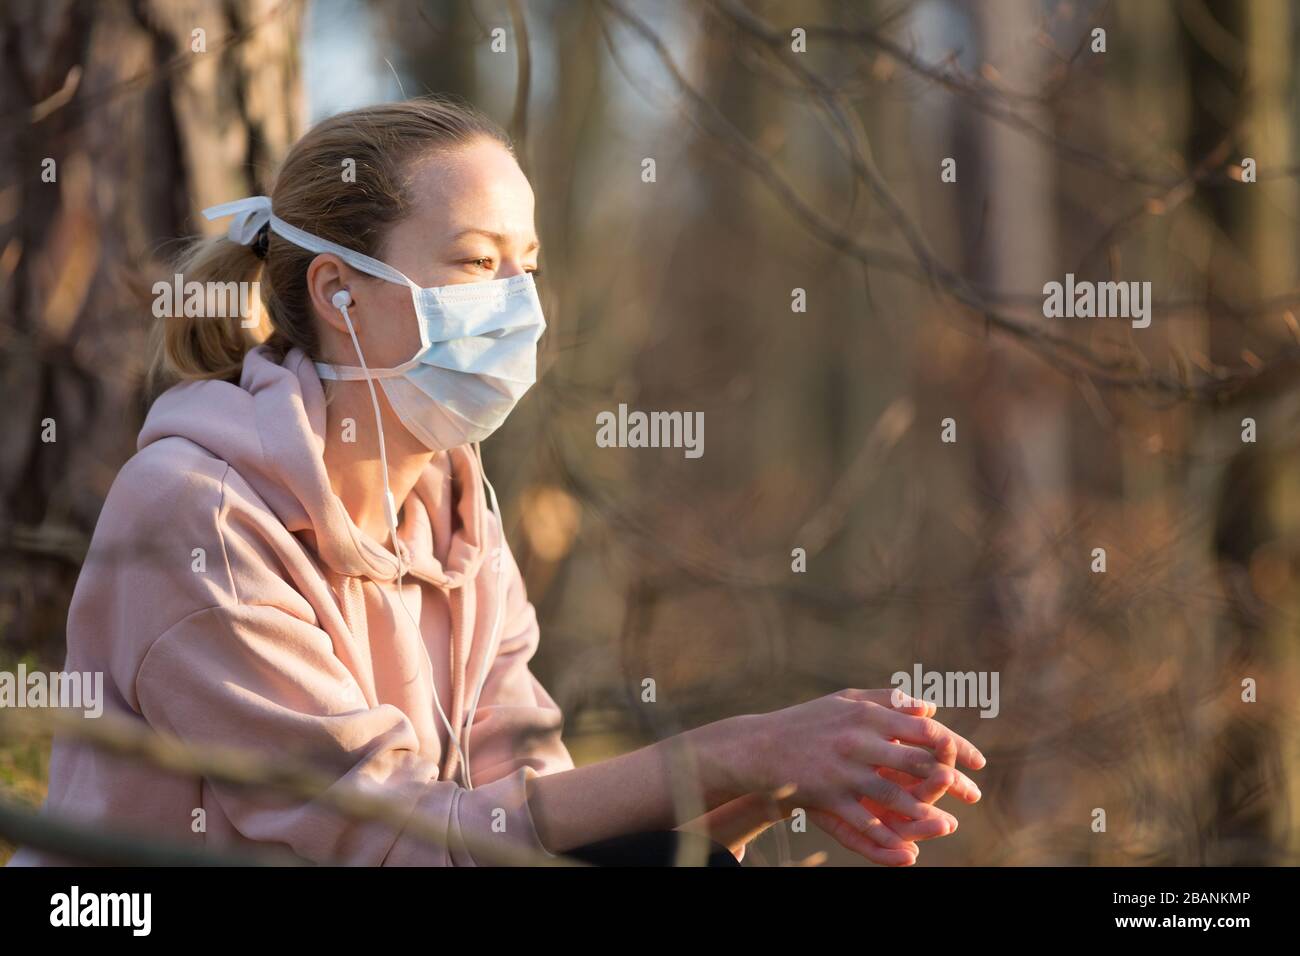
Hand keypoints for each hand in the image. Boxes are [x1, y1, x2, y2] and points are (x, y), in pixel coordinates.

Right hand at [743, 688, 985, 864]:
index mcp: (868, 714)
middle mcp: (859, 739)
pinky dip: (886, 832)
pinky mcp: (827, 793)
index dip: (956, 745)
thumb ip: (888, 701)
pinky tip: (905, 842)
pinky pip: (862, 817)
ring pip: (893, 793)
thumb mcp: (847, 702)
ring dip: (924, 810)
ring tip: (947, 821)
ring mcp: (842, 768)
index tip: (978, 761)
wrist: (759, 746)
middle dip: (950, 781)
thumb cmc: (808, 721)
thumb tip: (930, 707)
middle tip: (973, 793)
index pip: (924, 728)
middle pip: (916, 761)